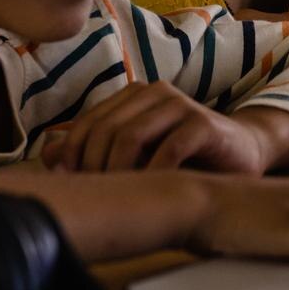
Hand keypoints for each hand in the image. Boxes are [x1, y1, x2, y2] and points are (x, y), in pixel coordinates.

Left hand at [39, 81, 268, 175]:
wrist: (240, 155)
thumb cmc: (183, 158)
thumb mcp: (136, 155)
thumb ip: (94, 151)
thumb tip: (48, 154)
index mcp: (134, 96)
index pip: (89, 122)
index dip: (72, 154)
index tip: (69, 185)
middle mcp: (155, 93)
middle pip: (105, 129)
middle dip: (93, 167)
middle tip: (95, 197)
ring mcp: (180, 105)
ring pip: (131, 136)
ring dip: (118, 172)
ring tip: (120, 197)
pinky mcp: (203, 124)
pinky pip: (168, 149)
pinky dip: (153, 174)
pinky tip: (152, 193)